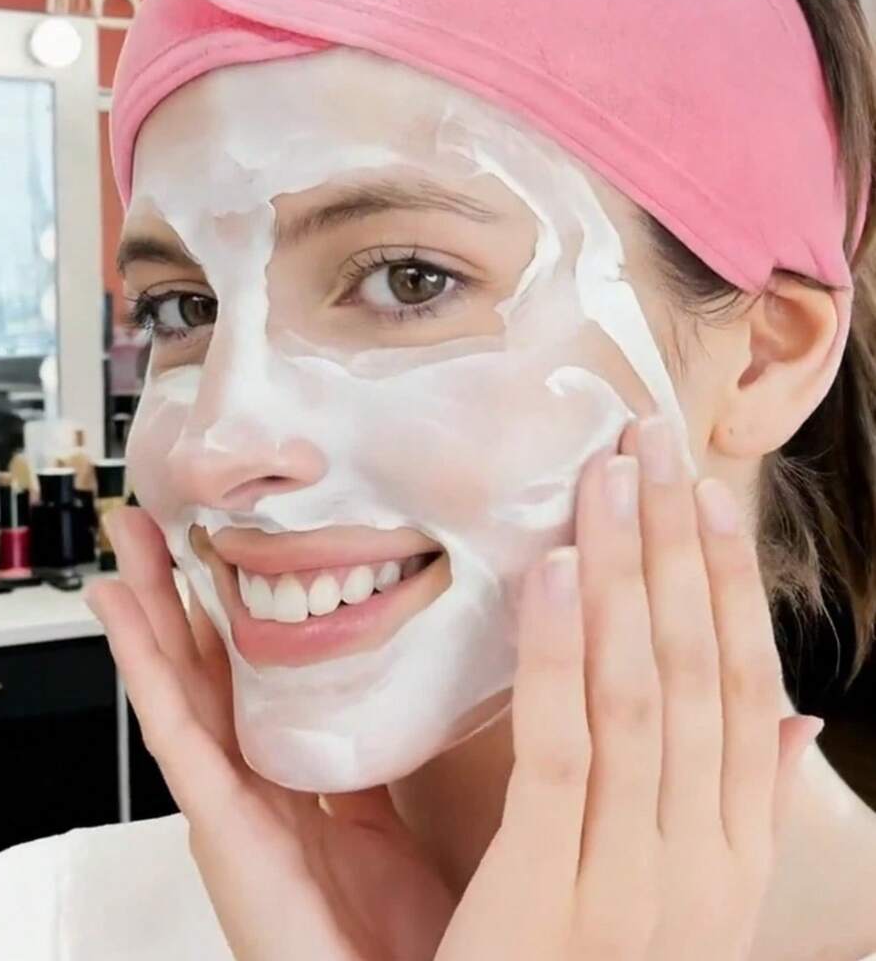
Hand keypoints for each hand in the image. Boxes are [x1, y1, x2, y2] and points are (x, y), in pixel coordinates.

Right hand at [87, 508, 455, 960]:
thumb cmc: (396, 940)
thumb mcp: (389, 823)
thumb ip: (374, 760)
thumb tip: (398, 692)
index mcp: (291, 779)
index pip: (253, 679)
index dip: (234, 614)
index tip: (232, 547)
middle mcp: (250, 785)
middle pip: (206, 670)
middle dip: (182, 595)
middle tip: (164, 521)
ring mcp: (226, 803)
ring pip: (180, 685)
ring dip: (150, 610)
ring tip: (130, 542)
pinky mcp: (220, 826)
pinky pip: (175, 731)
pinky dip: (142, 666)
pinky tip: (122, 611)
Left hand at [435, 416, 821, 960]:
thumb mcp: (684, 895)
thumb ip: (731, 801)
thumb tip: (798, 719)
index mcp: (733, 857)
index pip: (747, 692)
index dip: (733, 586)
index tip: (712, 497)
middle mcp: (702, 866)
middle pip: (700, 672)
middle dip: (681, 548)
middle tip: (657, 444)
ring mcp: (634, 887)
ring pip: (644, 693)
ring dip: (632, 571)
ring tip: (612, 475)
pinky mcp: (549, 904)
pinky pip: (565, 753)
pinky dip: (566, 653)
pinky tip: (560, 568)